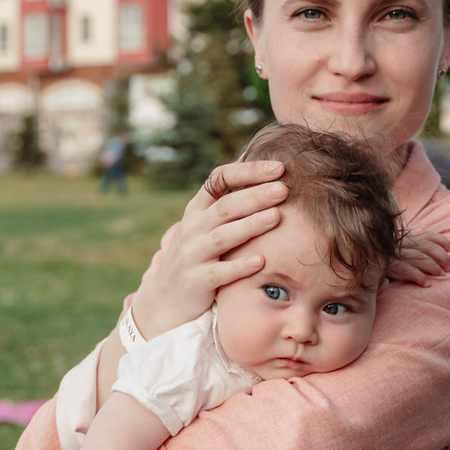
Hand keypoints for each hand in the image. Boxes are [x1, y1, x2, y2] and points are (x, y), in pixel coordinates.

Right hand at [134, 160, 286, 332]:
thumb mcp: (203, 221)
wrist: (166, 296)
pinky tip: (261, 261)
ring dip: (250, 226)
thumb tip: (249, 153)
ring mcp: (193, 254)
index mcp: (197, 209)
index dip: (248, 172)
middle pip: (225, 207)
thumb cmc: (196, 252)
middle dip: (255, 196)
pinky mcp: (197, 281)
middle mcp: (193, 228)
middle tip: (283, 189)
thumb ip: (225, 193)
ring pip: (223, 237)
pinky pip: (220, 273)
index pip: (219, 180)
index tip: (278, 168)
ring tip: (276, 216)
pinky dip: (239, 267)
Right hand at [390, 228, 449, 286]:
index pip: (429, 236)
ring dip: (433, 266)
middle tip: (449, 269)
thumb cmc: (389, 265)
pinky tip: (427, 284)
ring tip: (441, 275)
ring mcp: (393, 254)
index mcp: (406, 239)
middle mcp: (401, 244)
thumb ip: (416, 252)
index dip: (444, 242)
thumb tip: (440, 259)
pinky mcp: (388, 265)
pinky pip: (407, 270)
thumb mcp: (402, 254)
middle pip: (427, 246)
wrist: (364, 272)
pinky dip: (420, 276)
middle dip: (442, 257)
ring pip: (419, 256)